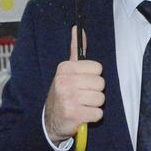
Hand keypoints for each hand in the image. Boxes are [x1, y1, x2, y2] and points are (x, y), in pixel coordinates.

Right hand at [44, 27, 104, 143]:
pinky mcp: (74, 114)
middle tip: (82, 96)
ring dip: (94, 105)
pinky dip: (93, 117)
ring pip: (101, 99)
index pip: (98, 68)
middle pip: (101, 83)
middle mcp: (65, 81)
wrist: (50, 121)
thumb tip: (78, 29)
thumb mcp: (67, 71)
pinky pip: (98, 113)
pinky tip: (83, 115)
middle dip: (95, 92)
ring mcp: (68, 98)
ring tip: (82, 105)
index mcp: (65, 68)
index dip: (93, 77)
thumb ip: (75, 49)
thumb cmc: (64, 93)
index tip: (82, 82)